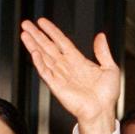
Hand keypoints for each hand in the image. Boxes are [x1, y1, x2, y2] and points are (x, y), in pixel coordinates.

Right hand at [20, 18, 119, 133]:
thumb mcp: (110, 68)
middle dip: (36, 35)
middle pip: (48, 47)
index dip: (51, 31)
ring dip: (33, 45)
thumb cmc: (106, 96)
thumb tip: (100, 36)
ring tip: (24, 34)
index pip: (61, 42)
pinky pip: (46, 73)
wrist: (102, 111)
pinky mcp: (57, 87)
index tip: (42, 22)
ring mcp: (60, 76)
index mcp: (78, 61)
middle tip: (26, 24)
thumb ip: (103, 51)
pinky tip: (34, 53)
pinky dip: (39, 63)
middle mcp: (67, 67)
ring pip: (44, 57)